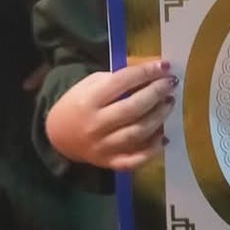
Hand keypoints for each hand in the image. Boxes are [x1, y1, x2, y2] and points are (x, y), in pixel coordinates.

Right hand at [44, 60, 176, 169]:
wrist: (59, 135)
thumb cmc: (79, 103)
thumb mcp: (91, 84)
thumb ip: (118, 79)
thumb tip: (151, 73)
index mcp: (89, 100)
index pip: (122, 82)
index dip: (146, 72)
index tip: (165, 66)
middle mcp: (95, 124)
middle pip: (133, 108)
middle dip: (156, 93)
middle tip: (171, 84)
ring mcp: (102, 146)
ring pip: (137, 133)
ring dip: (159, 117)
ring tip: (169, 103)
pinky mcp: (109, 162)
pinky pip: (135, 160)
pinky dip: (152, 150)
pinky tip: (165, 137)